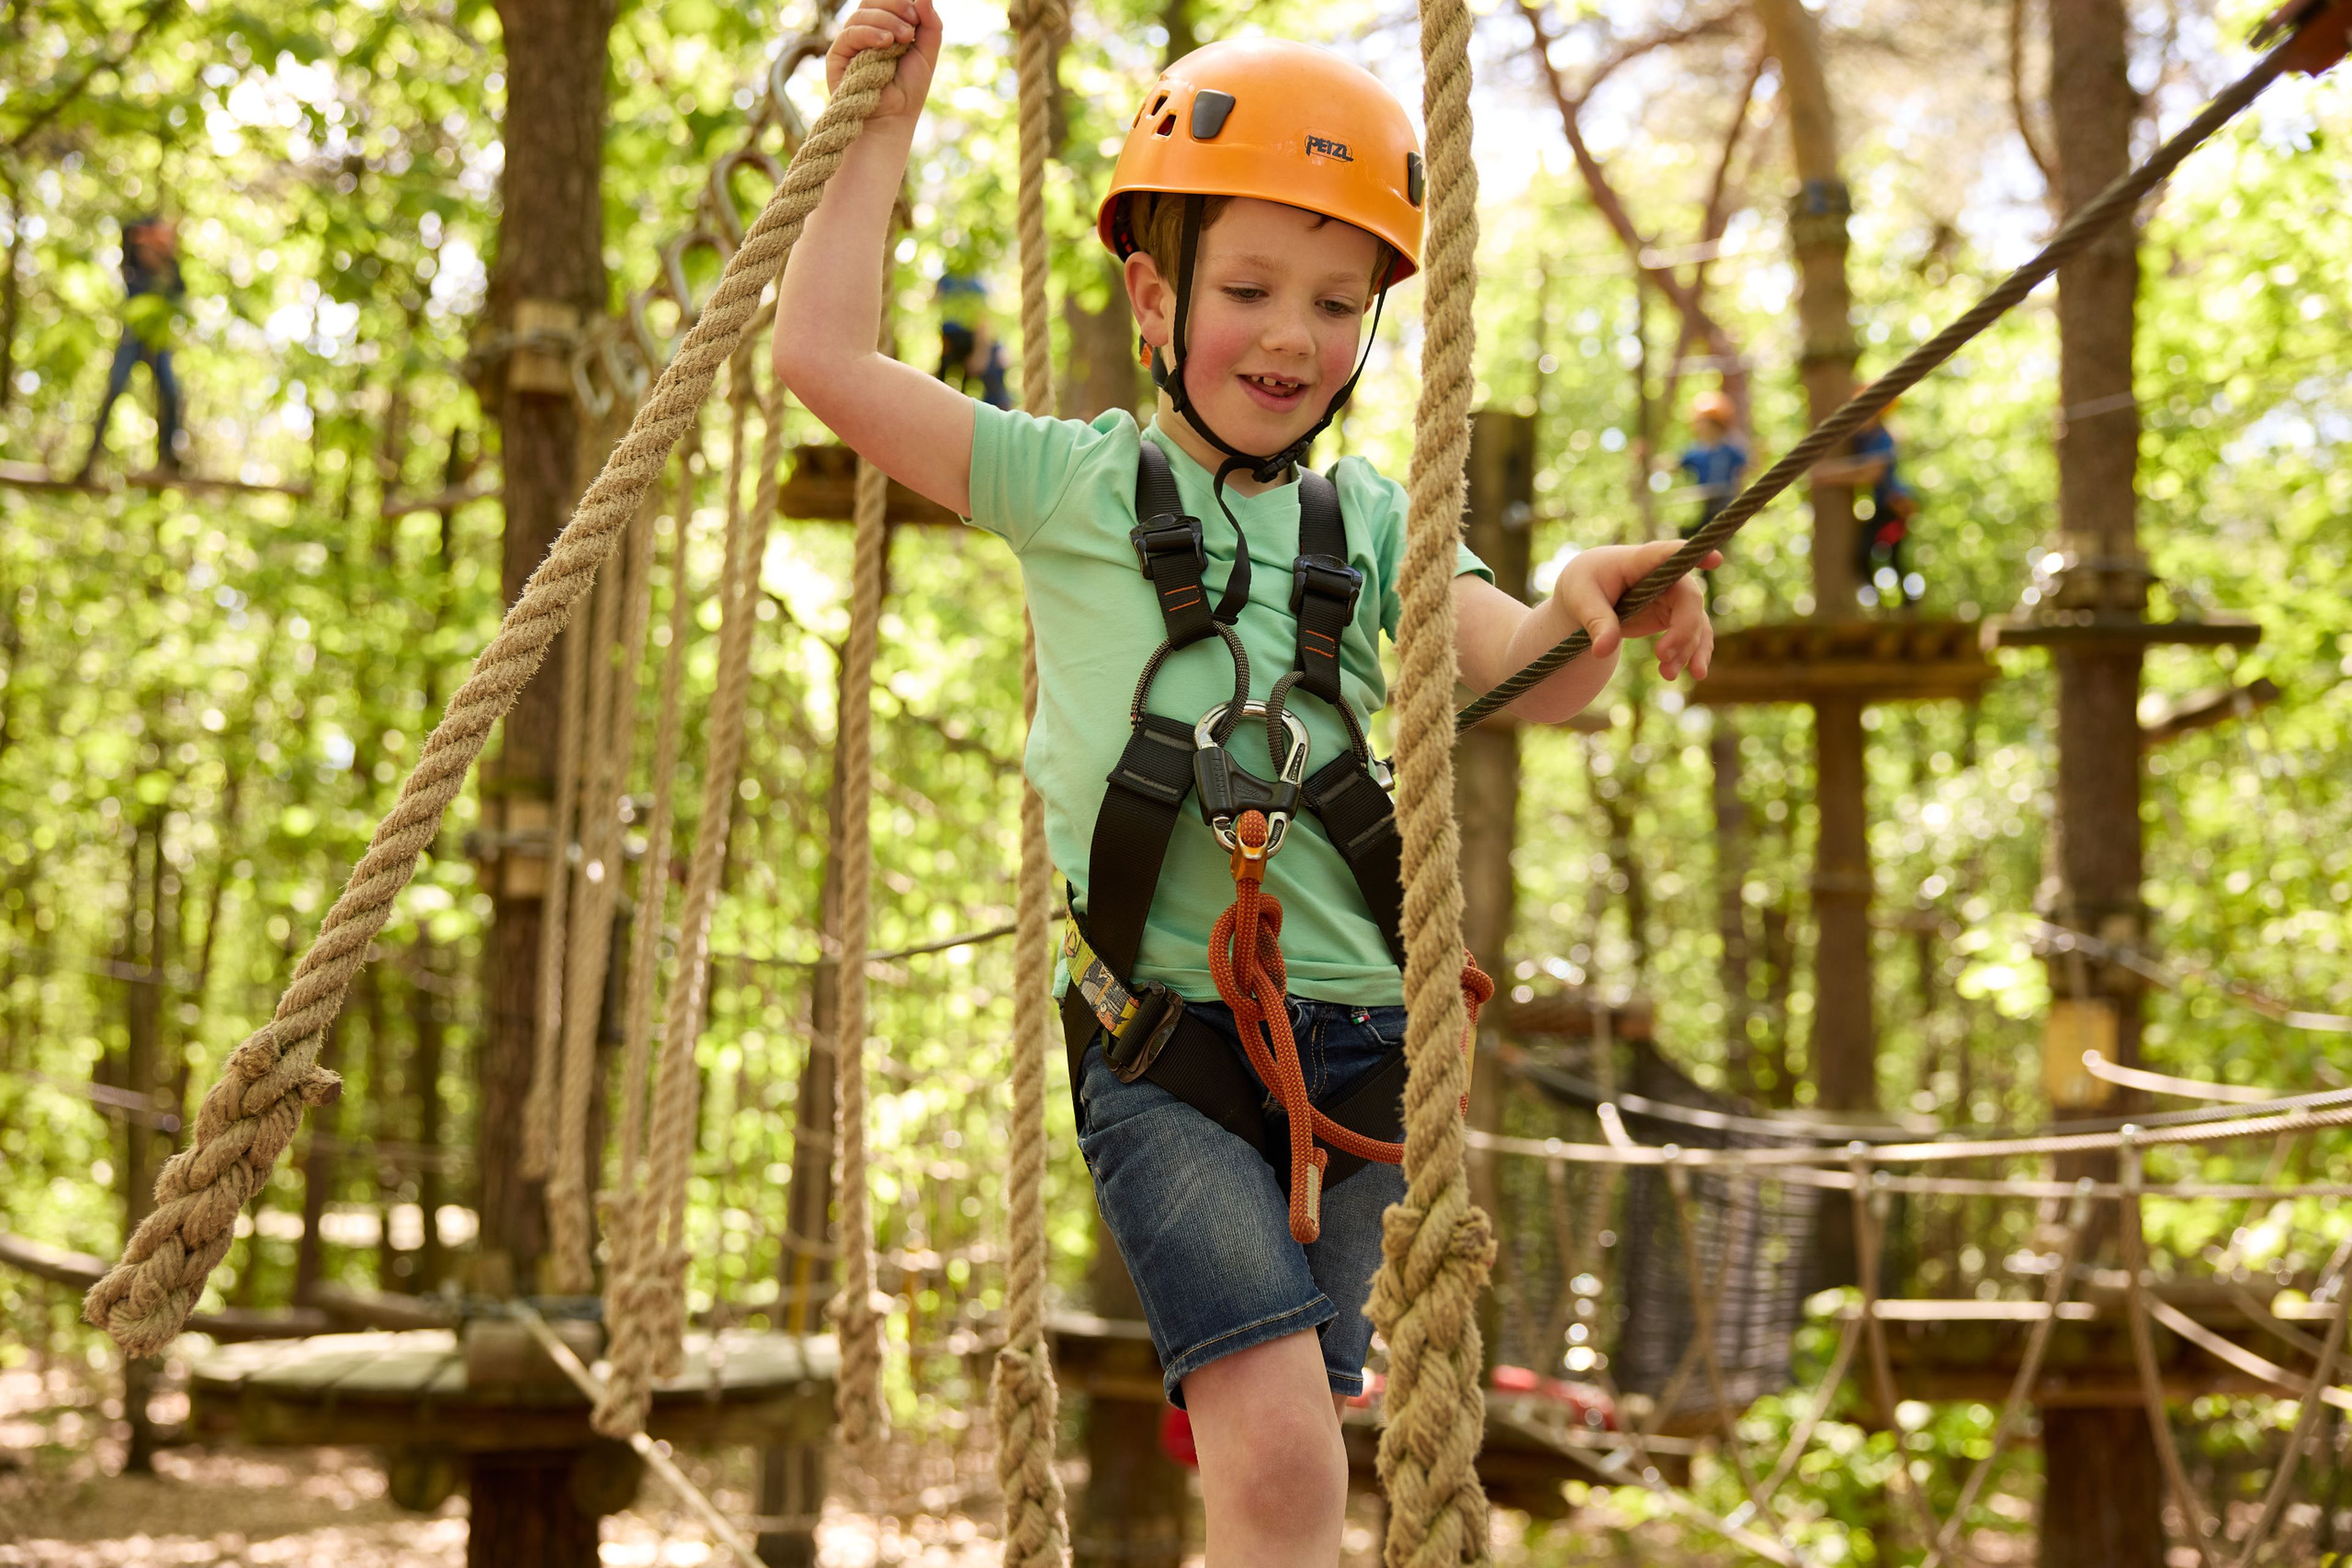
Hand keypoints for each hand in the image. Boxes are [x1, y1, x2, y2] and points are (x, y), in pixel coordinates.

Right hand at [826, 0, 941, 122]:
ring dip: (886, 21)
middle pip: (872, 1)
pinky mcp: (838, 55)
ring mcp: (851, 42)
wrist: (892, 119)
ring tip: (903, 39)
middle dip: (895, 6)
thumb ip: (929, 24)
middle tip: (912, 26)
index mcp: (884, 26)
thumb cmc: (908, 89)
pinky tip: (885, 43)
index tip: (918, 16)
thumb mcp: (926, 53)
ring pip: (861, 15)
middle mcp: (865, 30)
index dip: (900, 2)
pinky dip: (869, 33)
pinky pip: (850, 34)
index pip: (886, 0)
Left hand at [1551, 539, 1720, 682]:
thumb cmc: (1584, 586)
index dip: (1695, 554)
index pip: (1669, 553)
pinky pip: (1694, 635)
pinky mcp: (1675, 616)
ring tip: (1666, 675)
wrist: (1589, 597)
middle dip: (1682, 631)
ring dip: (1687, 649)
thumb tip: (1603, 651)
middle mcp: (1665, 576)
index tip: (1715, 559)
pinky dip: (1694, 654)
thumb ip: (1596, 621)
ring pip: (1695, 622)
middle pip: (1689, 599)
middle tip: (1661, 657)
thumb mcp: (1580, 599)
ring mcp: (1674, 596)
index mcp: (1640, 561)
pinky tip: (1695, 673)